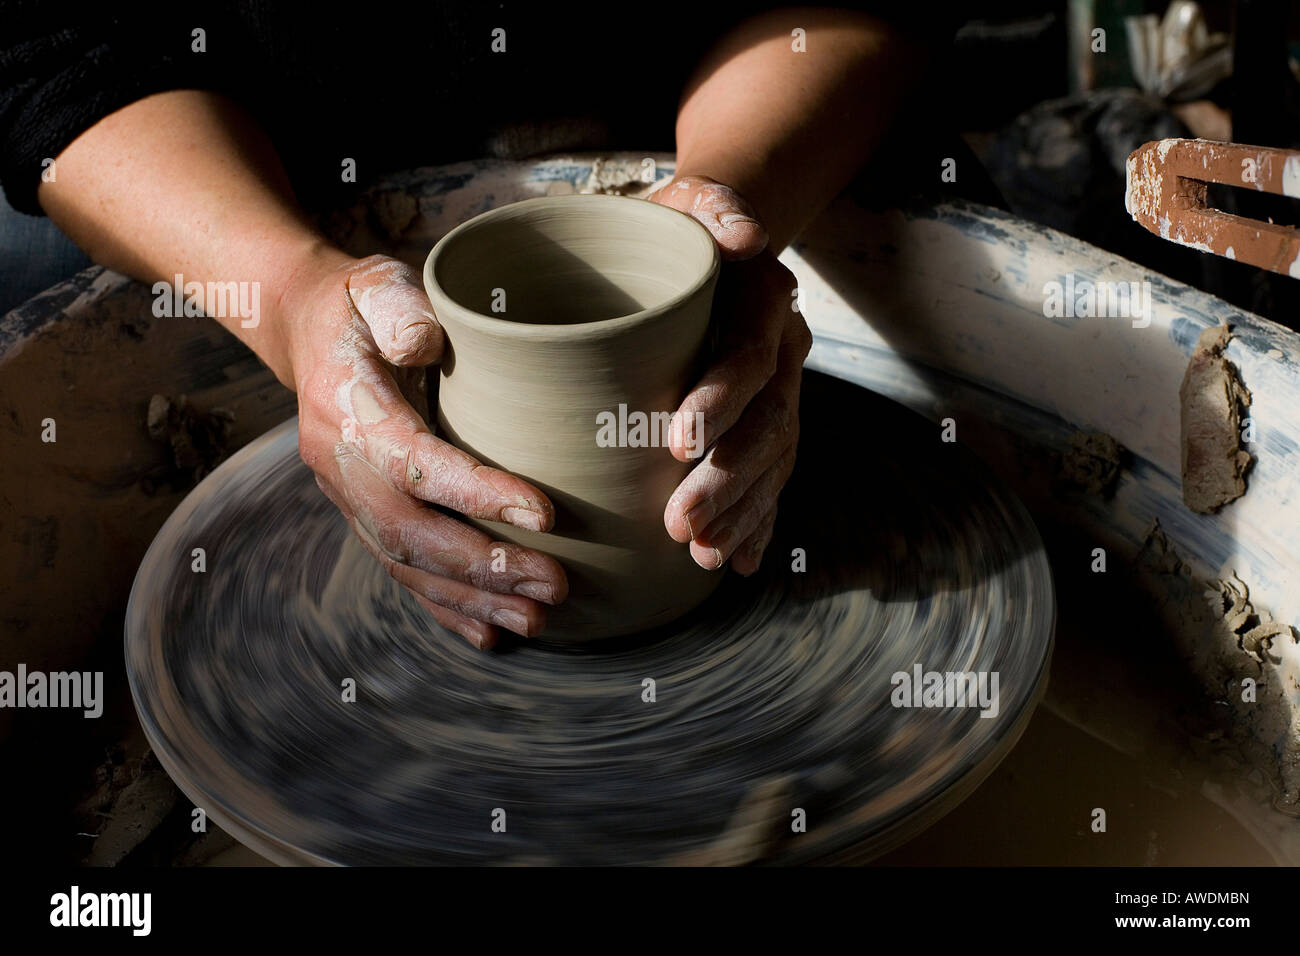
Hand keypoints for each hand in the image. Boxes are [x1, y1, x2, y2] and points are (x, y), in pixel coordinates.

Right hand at [281, 252, 568, 648]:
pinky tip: (490, 633)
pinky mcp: (362, 514)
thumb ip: (400, 309)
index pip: (416, 462)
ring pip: (407, 564)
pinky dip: (445, 607)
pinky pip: (401, 571)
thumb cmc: (360, 304)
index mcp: (347, 409)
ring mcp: (346, 497)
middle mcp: (340, 465)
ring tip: (536, 620)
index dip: (478, 494)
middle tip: (553, 585)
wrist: (306, 329)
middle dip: (484, 568)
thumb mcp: (377, 284)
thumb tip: (425, 346)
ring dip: (472, 599)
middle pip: (411, 533)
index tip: (544, 514)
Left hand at [648, 176, 810, 574]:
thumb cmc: (679, 228)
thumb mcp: (685, 202)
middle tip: (680, 525)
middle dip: (727, 480)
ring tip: (702, 555)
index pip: (749, 357)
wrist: (712, 244)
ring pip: (775, 462)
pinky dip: (758, 523)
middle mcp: (785, 352)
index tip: (677, 443)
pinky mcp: (770, 423)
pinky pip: (774, 480)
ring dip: (742, 513)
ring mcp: (783, 392)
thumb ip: (713, 207)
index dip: (720, 402)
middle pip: (767, 425)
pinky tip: (736, 561)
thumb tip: (744, 234)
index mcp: (766, 302)